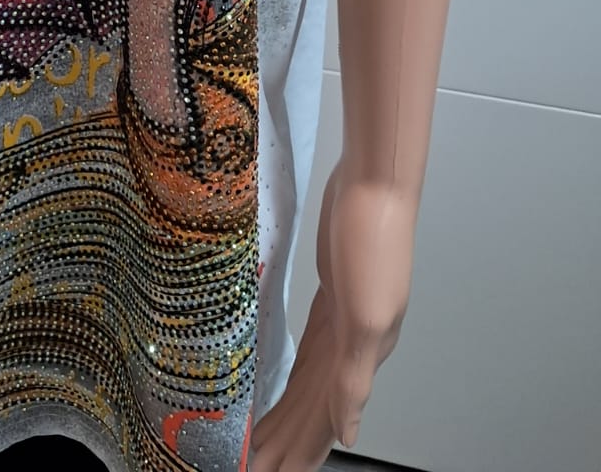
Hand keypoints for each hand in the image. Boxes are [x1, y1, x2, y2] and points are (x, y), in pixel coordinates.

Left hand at [249, 160, 415, 468]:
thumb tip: (348, 434)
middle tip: (252, 466)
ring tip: (261, 438)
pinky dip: (296, 373)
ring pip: (311, 380)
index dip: (297, 450)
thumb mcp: (364, 315)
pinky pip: (309, 348)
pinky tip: (284, 379)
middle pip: (314, 407)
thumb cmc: (374, 240)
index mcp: (360, 355)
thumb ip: (353, 378)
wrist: (375, 183)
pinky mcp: (327, 292)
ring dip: (288, 412)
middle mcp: (353, 344)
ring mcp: (341, 319)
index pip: (324, 420)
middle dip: (287, 441)